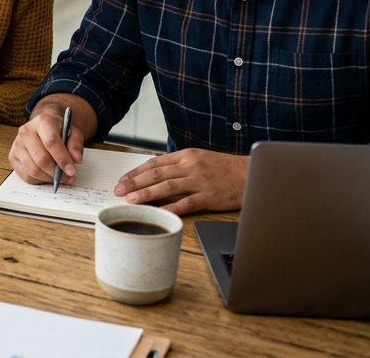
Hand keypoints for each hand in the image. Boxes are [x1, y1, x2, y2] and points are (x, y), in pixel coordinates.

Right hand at [9, 99, 86, 184]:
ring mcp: (17, 144)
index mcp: (42, 121)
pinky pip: (26, 176)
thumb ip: (75, 145)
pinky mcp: (13, 156)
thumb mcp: (73, 133)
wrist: (43, 126)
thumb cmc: (59, 131)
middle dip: (57, 172)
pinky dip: (39, 181)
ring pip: (33, 170)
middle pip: (41, 158)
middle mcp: (26, 132)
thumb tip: (76, 160)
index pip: (51, 142)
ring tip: (60, 178)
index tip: (72, 171)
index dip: (62, 159)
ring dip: (49, 178)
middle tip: (69, 177)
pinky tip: (48, 177)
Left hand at [114, 148, 248, 214]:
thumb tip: (155, 174)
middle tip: (118, 191)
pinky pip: (186, 203)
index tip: (122, 180)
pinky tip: (159, 213)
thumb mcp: (200, 158)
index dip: (136, 172)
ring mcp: (199, 181)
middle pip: (156, 174)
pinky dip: (171, 208)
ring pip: (167, 187)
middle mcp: (190, 166)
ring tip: (131, 200)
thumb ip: (179, 165)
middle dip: (134, 183)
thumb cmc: (224, 168)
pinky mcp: (209, 196)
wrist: (250, 173)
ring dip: (146, 194)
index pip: (154, 163)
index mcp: (186, 155)